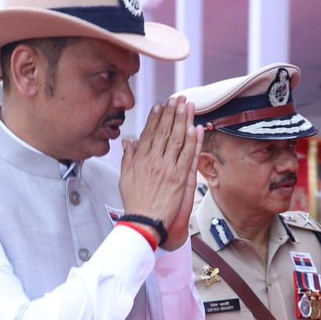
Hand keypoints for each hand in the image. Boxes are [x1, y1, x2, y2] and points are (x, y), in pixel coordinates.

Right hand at [118, 97, 201, 249]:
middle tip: (177, 98)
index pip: (149, 133)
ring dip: (183, 120)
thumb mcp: (124, 178)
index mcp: (140, 159)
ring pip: (178, 139)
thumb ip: (127, 158)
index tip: (161, 105)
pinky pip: (188, 155)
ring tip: (187, 105)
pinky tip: (196, 127)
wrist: (144, 221)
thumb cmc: (134, 202)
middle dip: (171, 112)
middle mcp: (154, 161)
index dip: (156, 118)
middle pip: (165, 131)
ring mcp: (168, 168)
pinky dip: (193, 141)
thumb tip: (128, 141)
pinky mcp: (180, 178)